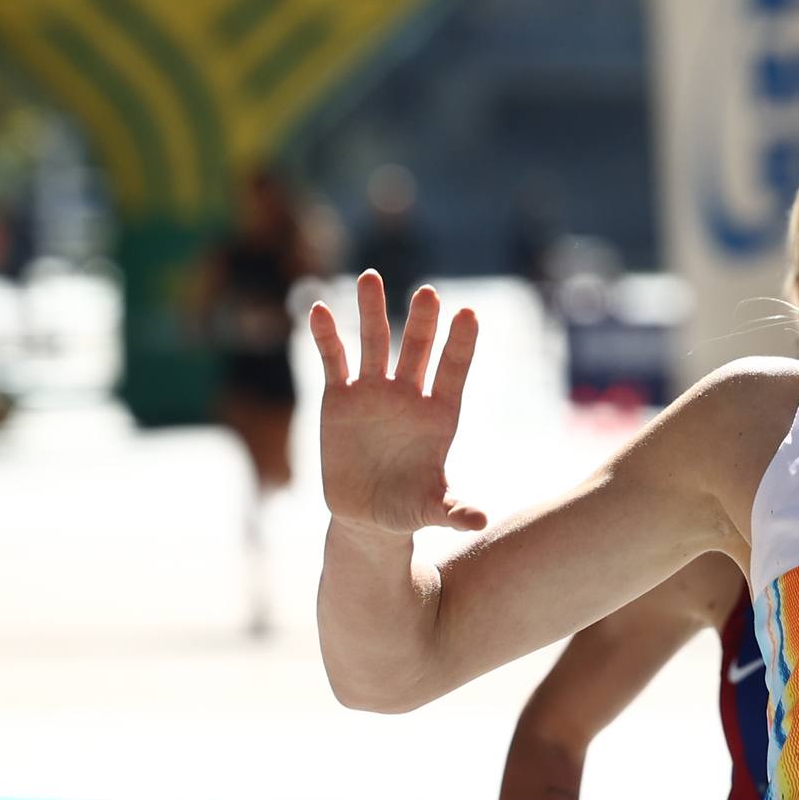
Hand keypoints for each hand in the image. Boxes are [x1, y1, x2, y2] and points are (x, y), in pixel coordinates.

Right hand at [311, 271, 487, 537]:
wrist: (368, 515)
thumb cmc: (409, 509)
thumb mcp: (431, 509)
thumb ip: (453, 510)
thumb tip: (479, 522)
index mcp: (439, 414)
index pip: (454, 371)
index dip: (460, 345)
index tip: (469, 314)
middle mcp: (408, 395)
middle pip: (416, 349)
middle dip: (422, 322)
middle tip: (428, 293)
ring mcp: (373, 392)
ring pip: (374, 343)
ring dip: (372, 311)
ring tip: (371, 277)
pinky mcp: (339, 398)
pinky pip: (333, 360)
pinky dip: (326, 336)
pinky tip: (319, 309)